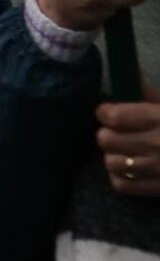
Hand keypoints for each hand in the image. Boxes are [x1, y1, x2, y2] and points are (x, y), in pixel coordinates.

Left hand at [99, 82, 159, 196]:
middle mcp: (158, 145)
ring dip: (113, 156)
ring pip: (112, 163)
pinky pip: (123, 185)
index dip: (105, 112)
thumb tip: (130, 74)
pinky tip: (129, 169)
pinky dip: (120, 177)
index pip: (114, 116)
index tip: (107, 112)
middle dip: (108, 134)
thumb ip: (151, 95)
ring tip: (122, 152)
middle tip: (116, 133)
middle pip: (107, 140)